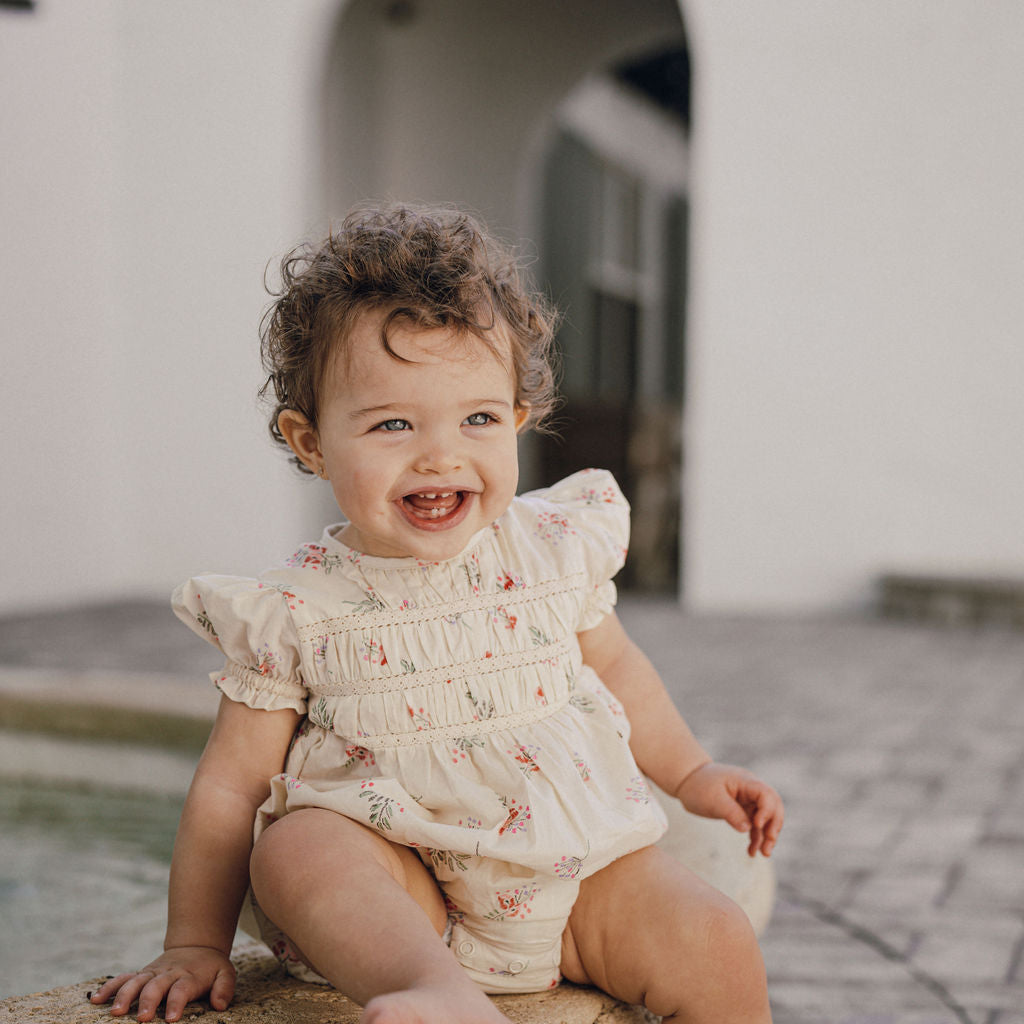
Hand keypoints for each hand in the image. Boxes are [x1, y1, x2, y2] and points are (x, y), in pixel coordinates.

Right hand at [89, 946, 234, 1021]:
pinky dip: (109, 987)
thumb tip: (220, 1005)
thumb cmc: (211, 967)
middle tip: (142, 1018)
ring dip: (124, 995)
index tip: (171, 1018)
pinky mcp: (141, 974)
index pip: (182, 989)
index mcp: (189, 976)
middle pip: (156, 986)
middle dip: (148, 1001)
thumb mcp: (225, 973)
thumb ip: (224, 988)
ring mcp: (152, 973)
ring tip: (116, 1012)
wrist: (196, 945)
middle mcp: (168, 974)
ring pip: (136, 981)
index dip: (176, 1003)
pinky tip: (95, 999)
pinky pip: (123, 978)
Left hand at [674, 761, 783, 857]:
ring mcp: (748, 800)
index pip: (766, 795)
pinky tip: (752, 852)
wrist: (687, 781)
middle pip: (773, 807)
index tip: (757, 825)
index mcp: (745, 782)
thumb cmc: (699, 786)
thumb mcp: (713, 800)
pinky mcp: (742, 810)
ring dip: (766, 836)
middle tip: (768, 846)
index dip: (767, 811)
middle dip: (773, 827)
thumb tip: (749, 828)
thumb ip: (731, 813)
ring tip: (764, 854)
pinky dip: (755, 837)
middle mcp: (751, 790)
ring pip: (766, 819)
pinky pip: (754, 825)